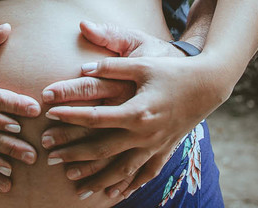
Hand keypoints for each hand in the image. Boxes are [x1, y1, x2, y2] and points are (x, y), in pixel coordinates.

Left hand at [40, 21, 228, 200]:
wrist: (208, 85)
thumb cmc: (172, 70)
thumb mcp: (142, 63)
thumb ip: (112, 67)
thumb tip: (83, 69)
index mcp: (137, 111)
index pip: (95, 117)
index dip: (70, 116)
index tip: (49, 114)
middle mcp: (145, 133)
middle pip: (102, 149)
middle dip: (74, 154)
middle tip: (50, 157)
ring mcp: (155, 145)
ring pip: (121, 169)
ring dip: (97, 179)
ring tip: (75, 187)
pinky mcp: (164, 149)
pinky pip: (144, 173)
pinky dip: (129, 185)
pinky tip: (114, 194)